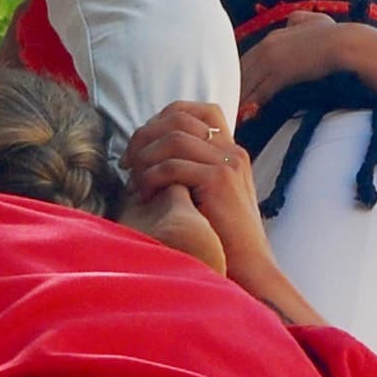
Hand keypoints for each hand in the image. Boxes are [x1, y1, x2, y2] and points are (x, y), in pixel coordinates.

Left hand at [119, 103, 266, 275]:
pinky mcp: (219, 180)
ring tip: (134, 183)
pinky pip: (172, 166)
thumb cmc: (222, 238)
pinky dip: (150, 178)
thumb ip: (190, 173)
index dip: (161, 119)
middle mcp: (231, 150)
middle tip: (128, 164)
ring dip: (145, 159)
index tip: (140, 147)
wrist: (249, 265)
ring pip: (172, 140)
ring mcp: (227, 163)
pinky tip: (144, 196)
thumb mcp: (207, 196)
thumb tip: (149, 159)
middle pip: (178, 119)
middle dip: (145, 137)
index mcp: (230, 150)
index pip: (196, 110)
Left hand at [232, 14, 376, 118]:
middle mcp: (266, 47)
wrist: (344, 43)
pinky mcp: (280, 74)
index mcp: (271, 38)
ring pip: (247, 84)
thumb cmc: (333, 33)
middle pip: (240, 72)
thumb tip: (292, 19)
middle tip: (225, 104)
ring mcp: (272, 60)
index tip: (232, 89)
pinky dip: (251, 105)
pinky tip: (246, 115)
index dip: (238, 76)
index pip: (246, 60)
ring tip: (230, 114)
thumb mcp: (312, 20)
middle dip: (232, 89)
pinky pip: (260, 93)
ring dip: (238, 100)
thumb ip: (299, 19)